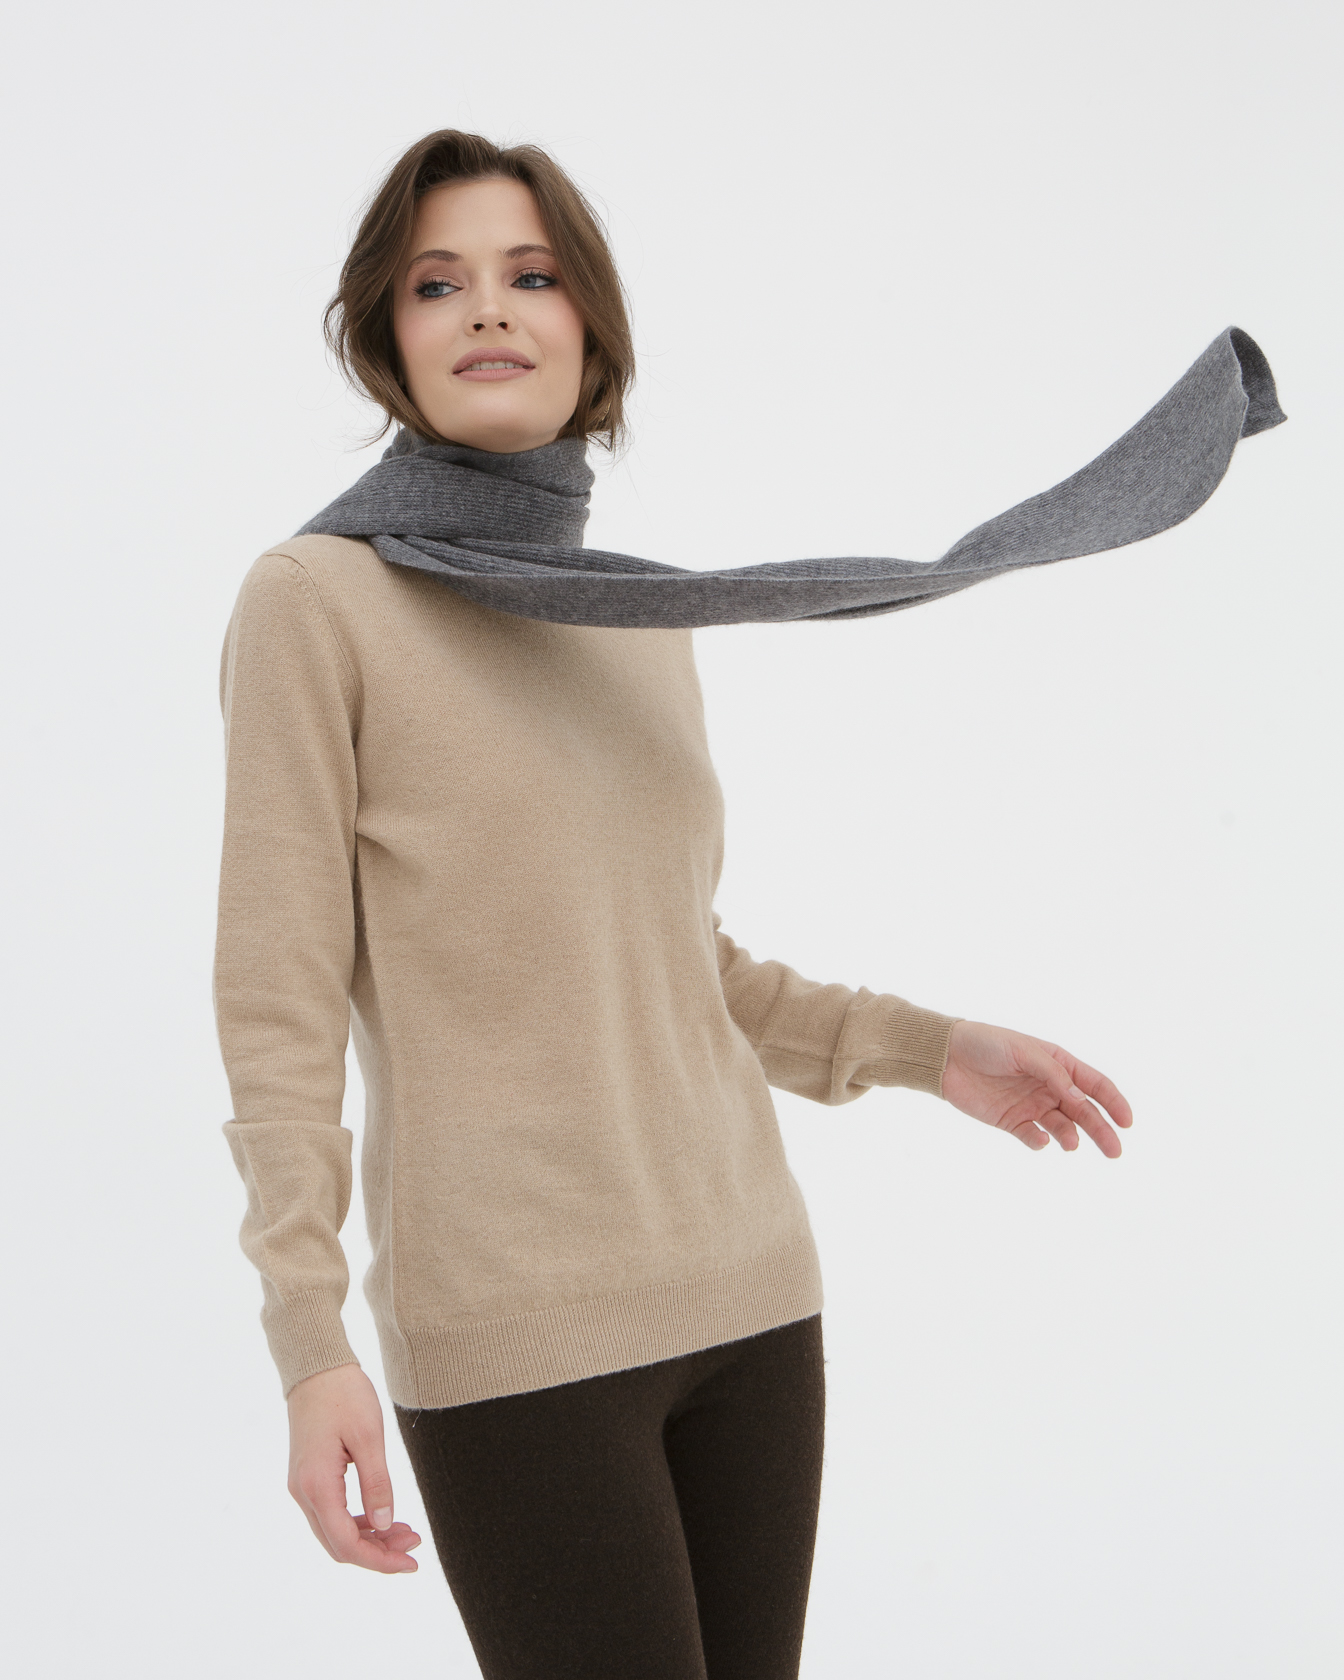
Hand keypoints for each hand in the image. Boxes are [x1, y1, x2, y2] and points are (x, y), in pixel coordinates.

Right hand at [286, 1363, 421, 1572]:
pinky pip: (331, 1514)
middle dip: (378, 1552)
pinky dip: (357, 1522)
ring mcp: (303, 1486)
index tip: (411, 1563)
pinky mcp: (309, 1478)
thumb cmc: (345, 1394)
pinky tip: (383, 1517)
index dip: (380, 1560)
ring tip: (406, 1532)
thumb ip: (377, 1484)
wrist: (316, 1367)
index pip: (347, 1543)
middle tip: (414, 1547)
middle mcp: (303, 1493)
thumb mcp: (369, 1437)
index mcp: (317, 1485)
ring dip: (369, 1538)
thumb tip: (385, 1526)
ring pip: (334, 1532)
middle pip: (339, 1545)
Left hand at [942, 1020, 1132, 1157]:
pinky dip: (1041, 1142)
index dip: (1114, 1102)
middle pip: (1084, 1111)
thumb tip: (1080, 1098)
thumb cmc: (986, 1043)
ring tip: (1070, 1143)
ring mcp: (1031, 1105)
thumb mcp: (1023, 1051)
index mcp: (1058, 1063)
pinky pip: (1033, 1136)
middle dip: (1102, 1130)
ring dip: (1071, 1137)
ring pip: (1062, 1127)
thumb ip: (1053, 1074)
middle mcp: (1049, 1086)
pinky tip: (1042, 1141)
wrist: (945, 1056)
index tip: (1127, 1121)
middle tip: (1115, 1151)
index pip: (1095, 1084)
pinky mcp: (1011, 1121)